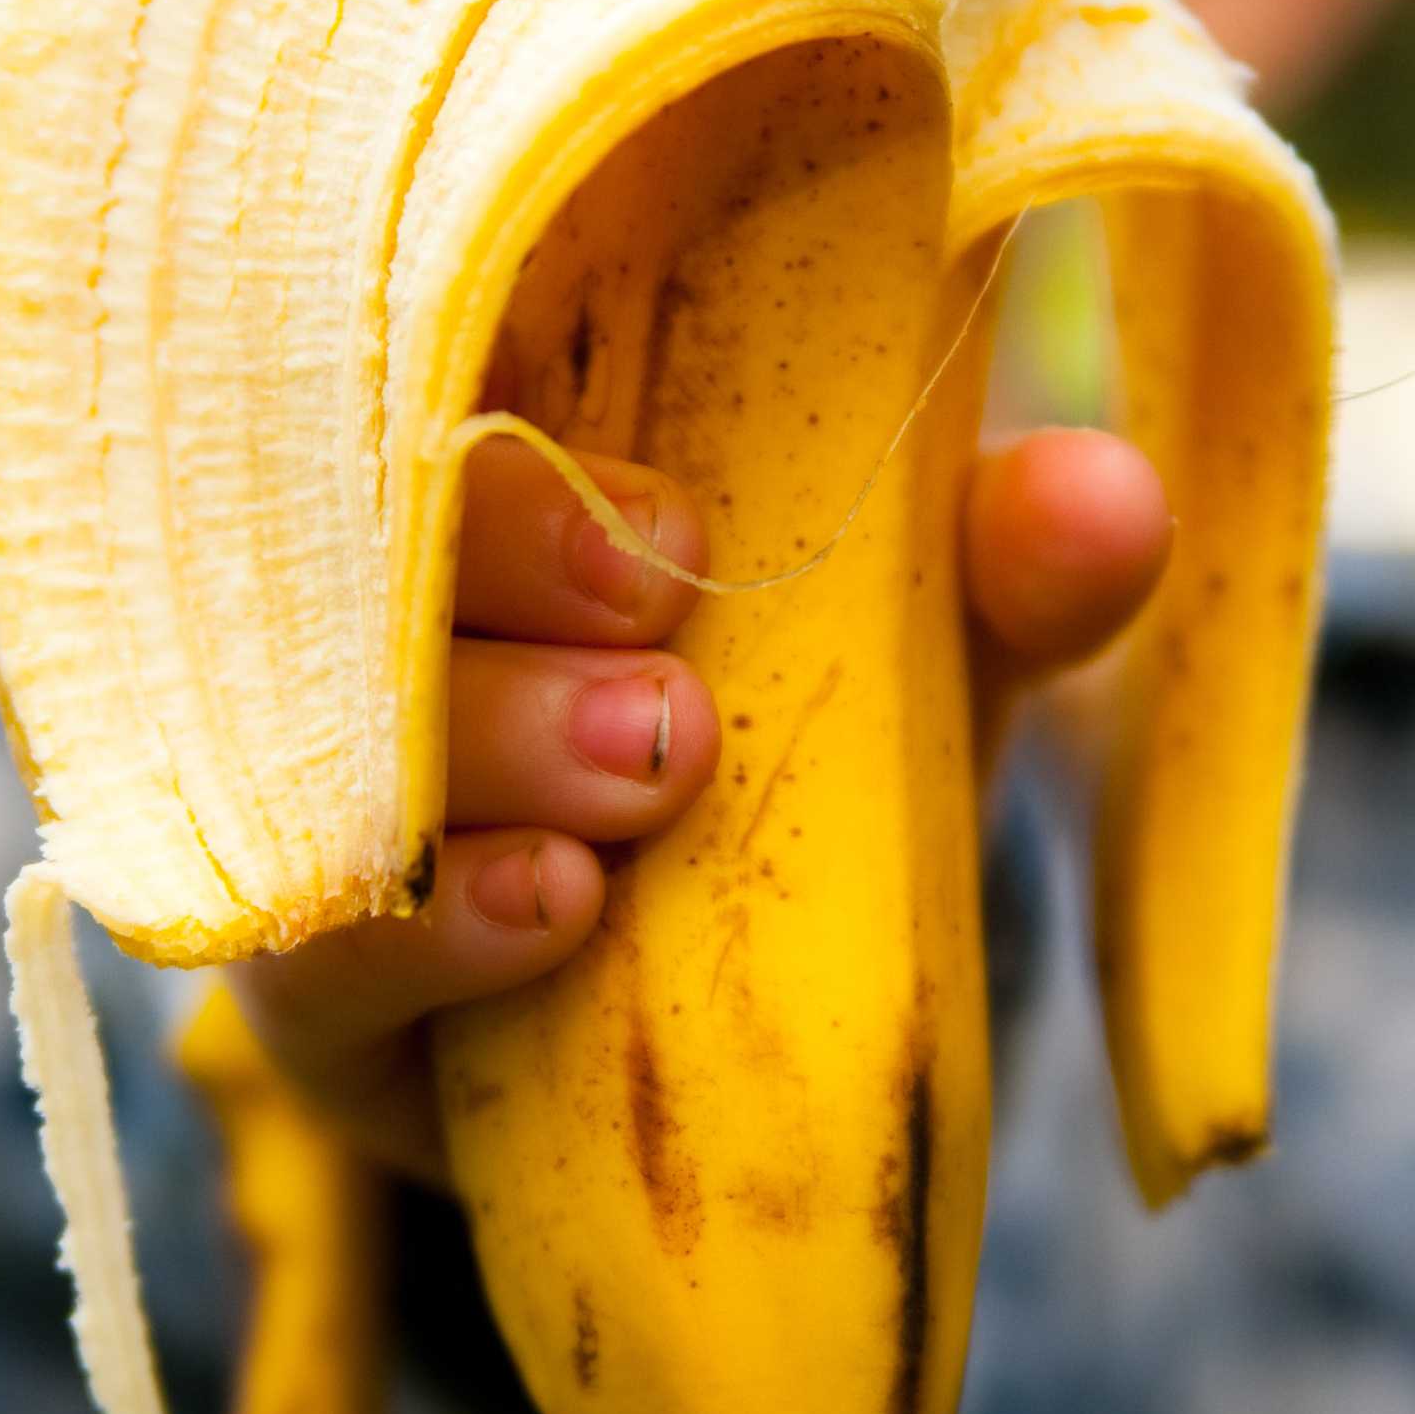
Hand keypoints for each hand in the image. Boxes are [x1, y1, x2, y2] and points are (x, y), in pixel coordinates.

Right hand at [232, 424, 1169, 1175]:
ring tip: (654, 774)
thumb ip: (1003, 581)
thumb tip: (1111, 495)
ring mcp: (320, 796)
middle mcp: (370, 607)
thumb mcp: (916, 663)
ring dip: (493, 738)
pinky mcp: (303, 991)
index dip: (533, 417)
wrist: (741, 1059)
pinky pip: (304, 942)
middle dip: (504, 561)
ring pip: (325, 726)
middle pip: (343, 514)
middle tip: (674, 665)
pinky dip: (428, 919)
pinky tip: (549, 910)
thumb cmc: (812, 779)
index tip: (684, 530)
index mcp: (494, 466)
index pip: (432, 355)